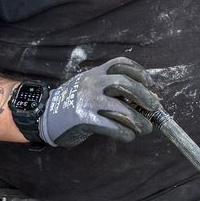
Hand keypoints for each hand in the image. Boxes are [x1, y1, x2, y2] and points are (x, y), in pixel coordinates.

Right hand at [39, 57, 160, 146]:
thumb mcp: (91, 88)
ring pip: (120, 108)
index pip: (120, 64)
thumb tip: (146, 98)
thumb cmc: (74, 103)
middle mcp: (92, 83)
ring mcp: (87, 101)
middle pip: (124, 84)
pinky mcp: (83, 119)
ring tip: (145, 128)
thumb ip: (113, 90)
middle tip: (154, 107)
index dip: (139, 72)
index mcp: (96, 73)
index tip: (151, 84)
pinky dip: (123, 132)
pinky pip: (109, 126)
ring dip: (138, 120)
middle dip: (143, 95)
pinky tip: (129, 136)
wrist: (45, 115)